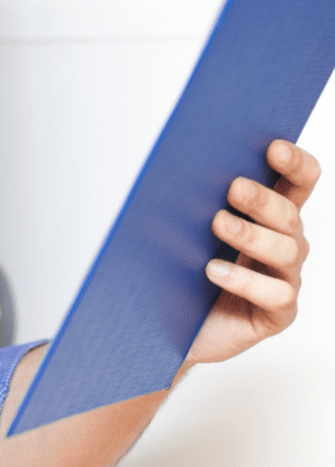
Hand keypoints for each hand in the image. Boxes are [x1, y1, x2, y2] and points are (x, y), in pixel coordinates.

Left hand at [182, 138, 319, 368]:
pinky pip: (276, 294)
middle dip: (263, 199)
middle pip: (290, 214)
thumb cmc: (181, 262)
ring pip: (287, 251)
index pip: (299, 181)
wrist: (166, 319)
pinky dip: (246, 280)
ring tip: (217, 225)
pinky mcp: (277, 313)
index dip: (295, 162)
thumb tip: (183, 156)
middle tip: (233, 187)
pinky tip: (214, 271)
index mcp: (270, 213)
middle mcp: (286, 242)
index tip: (273, 147)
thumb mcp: (187, 222)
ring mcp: (285, 278)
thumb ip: (196, 193)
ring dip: (251, 235)